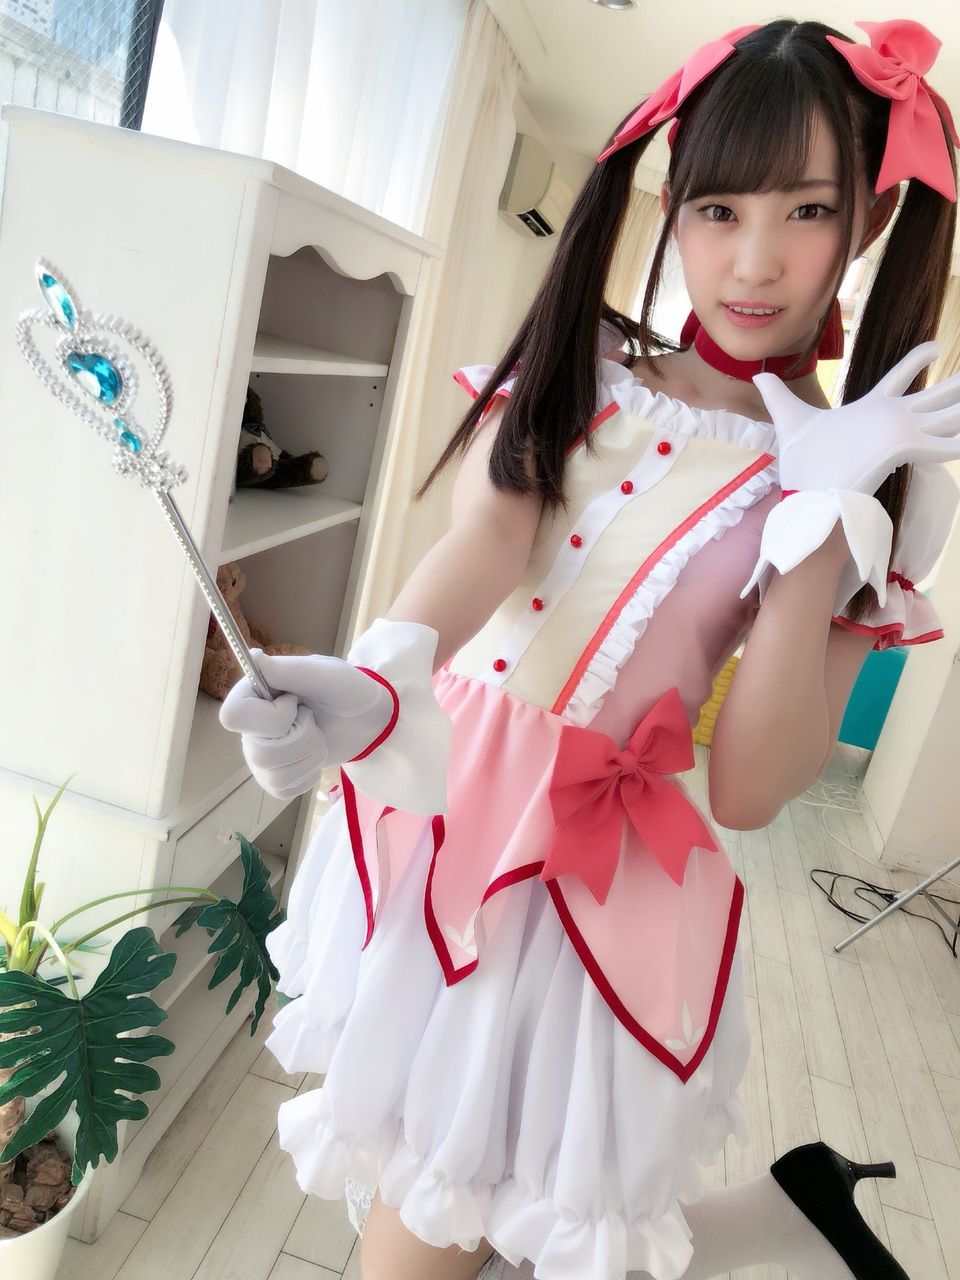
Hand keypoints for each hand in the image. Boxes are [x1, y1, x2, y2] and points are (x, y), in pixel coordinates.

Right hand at [218, 649, 393, 799]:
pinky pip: (282, 789)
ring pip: (274, 774)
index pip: (232, 717)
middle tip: (314, 721)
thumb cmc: (345, 690)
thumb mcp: (323, 674)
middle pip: (258, 753)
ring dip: (310, 757)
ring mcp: (259, 754)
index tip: (295, 704)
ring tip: (318, 737)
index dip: (269, 718)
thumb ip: (287, 670)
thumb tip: (252, 657)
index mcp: (254, 694)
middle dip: (302, 740)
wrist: (366, 719)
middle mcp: (250, 726)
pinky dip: (308, 775)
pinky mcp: (274, 777)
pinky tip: (314, 756)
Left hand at [753, 341, 959, 495]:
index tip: (934, 346)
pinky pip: (943, 445)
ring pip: (945, 416)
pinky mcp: (903, 450)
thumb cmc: (804, 465)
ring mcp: (901, 436)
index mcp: (872, 410)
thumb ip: (778, 396)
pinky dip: (957, 441)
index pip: (900, 379)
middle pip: (934, 396)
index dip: (916, 362)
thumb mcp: (790, 421)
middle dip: (955, 386)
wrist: (810, 499)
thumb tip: (759, 375)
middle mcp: (892, 421)